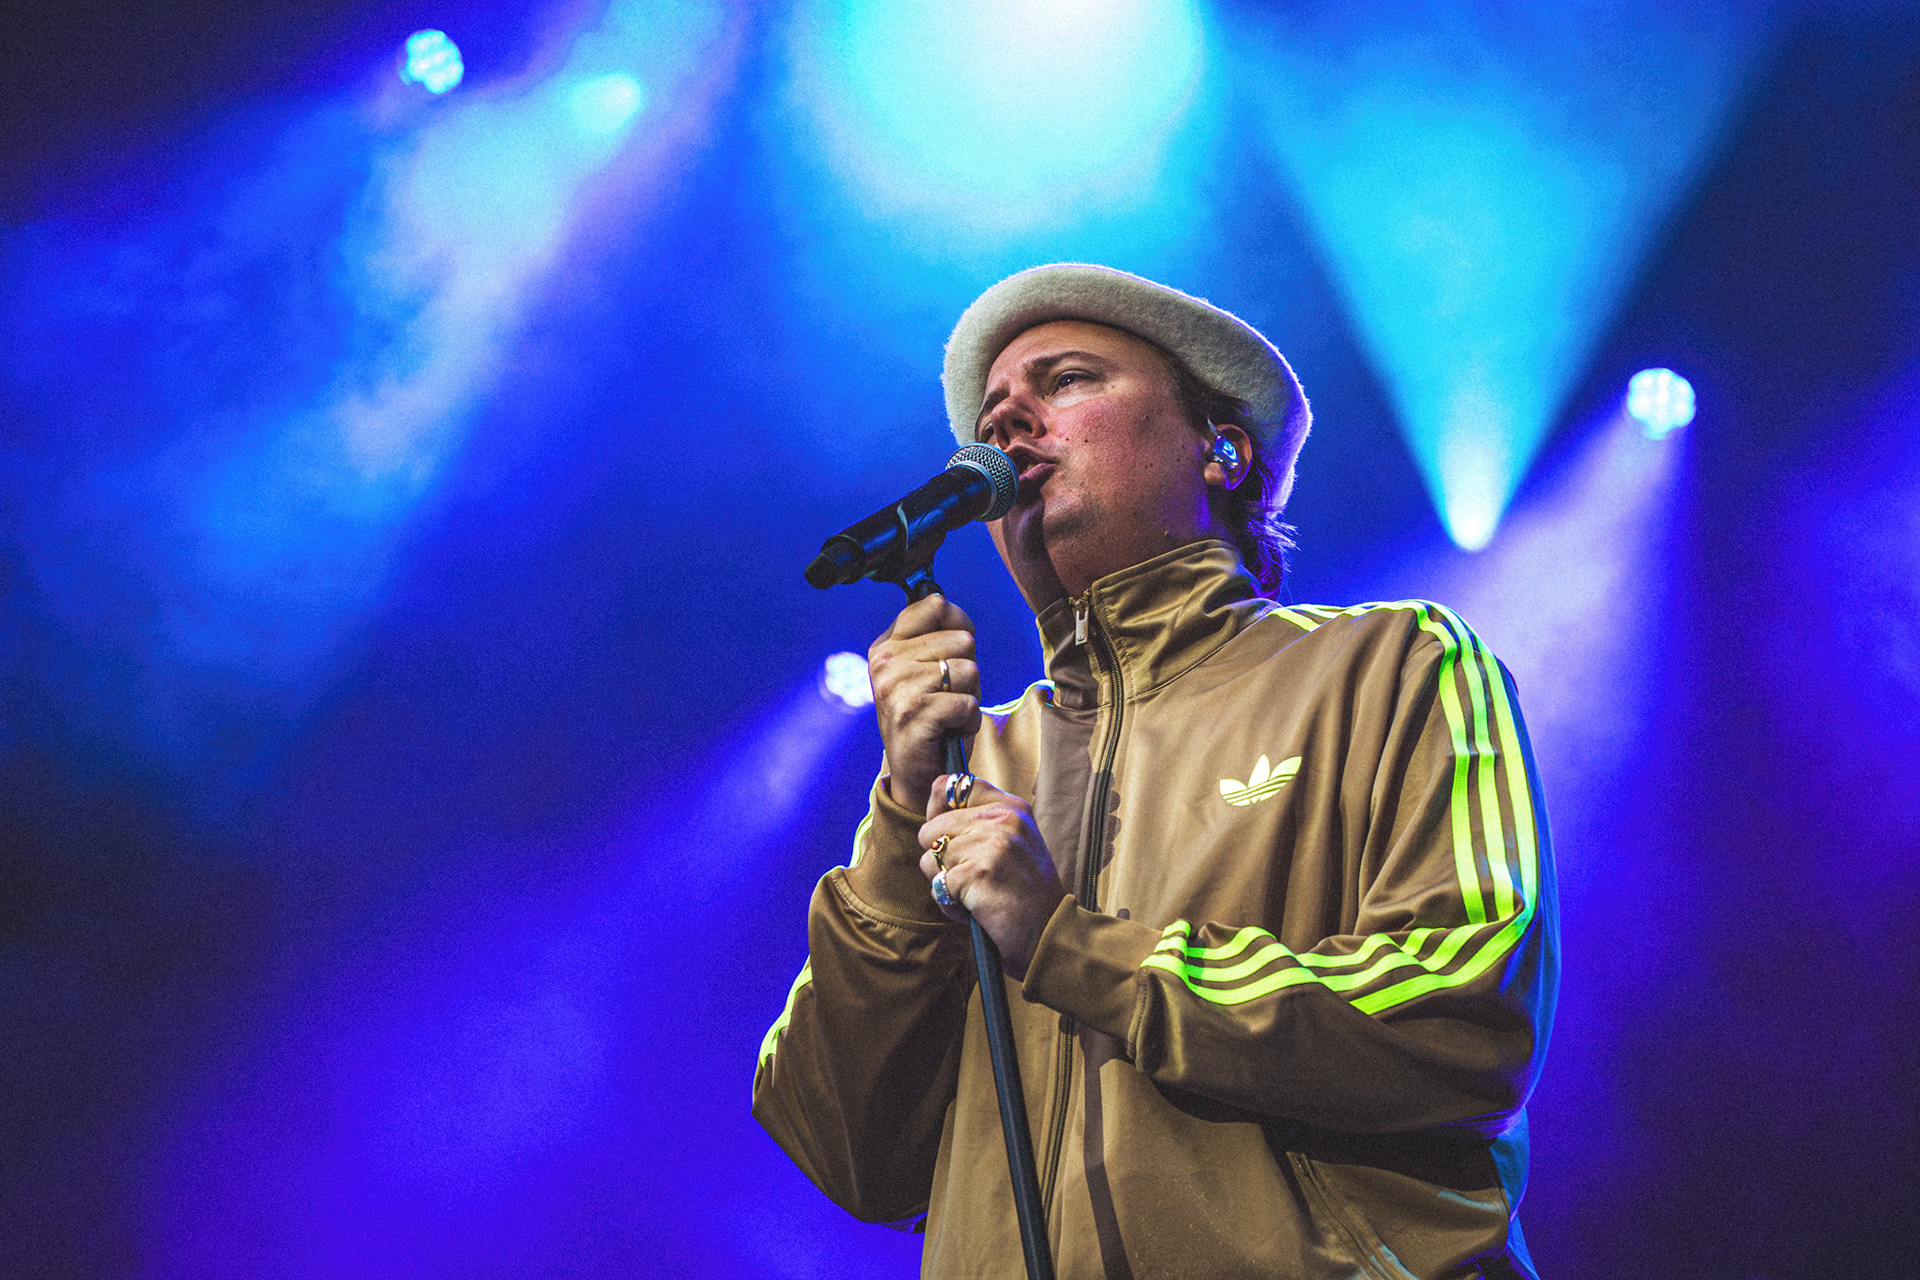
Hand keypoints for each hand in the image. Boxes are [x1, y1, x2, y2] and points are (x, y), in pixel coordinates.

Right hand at [868, 595, 980, 808]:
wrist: (916, 773)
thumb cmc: (932, 716)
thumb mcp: (930, 668)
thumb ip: (939, 633)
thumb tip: (942, 601)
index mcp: (887, 644)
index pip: (936, 606)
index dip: (957, 629)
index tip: (947, 656)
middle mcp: (885, 662)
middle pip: (962, 640)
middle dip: (967, 672)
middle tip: (946, 697)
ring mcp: (896, 687)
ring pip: (969, 670)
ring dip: (969, 697)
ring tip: (947, 714)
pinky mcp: (913, 714)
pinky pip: (967, 702)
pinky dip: (967, 721)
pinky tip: (948, 731)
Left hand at [918, 774, 1065, 979]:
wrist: (1050, 933)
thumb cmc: (1025, 892)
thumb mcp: (1013, 842)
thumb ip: (979, 820)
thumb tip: (934, 807)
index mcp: (1011, 806)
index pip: (951, 785)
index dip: (939, 813)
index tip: (954, 837)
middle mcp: (1002, 818)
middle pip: (931, 827)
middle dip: (942, 859)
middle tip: (975, 877)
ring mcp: (991, 844)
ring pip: (930, 858)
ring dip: (945, 883)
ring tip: (977, 893)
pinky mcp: (977, 872)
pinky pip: (938, 885)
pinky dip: (951, 904)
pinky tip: (976, 909)